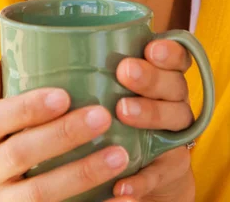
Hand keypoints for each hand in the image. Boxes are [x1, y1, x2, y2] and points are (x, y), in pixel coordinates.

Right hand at [0, 57, 135, 201]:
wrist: (9, 186)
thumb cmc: (9, 131)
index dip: (25, 109)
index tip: (64, 95)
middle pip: (19, 154)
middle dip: (63, 134)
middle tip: (104, 116)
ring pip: (41, 194)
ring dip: (83, 173)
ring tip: (120, 154)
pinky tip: (126, 197)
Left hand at [112, 40, 195, 200]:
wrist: (141, 174)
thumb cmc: (115, 120)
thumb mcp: (109, 94)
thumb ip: (98, 75)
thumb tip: (53, 54)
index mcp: (162, 77)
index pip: (176, 57)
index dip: (168, 51)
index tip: (150, 48)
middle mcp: (174, 101)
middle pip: (175, 84)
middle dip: (151, 75)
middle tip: (125, 72)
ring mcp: (176, 134)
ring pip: (175, 118)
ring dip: (151, 112)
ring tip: (123, 111)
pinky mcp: (172, 169)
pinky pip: (162, 171)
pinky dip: (142, 177)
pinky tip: (122, 181)